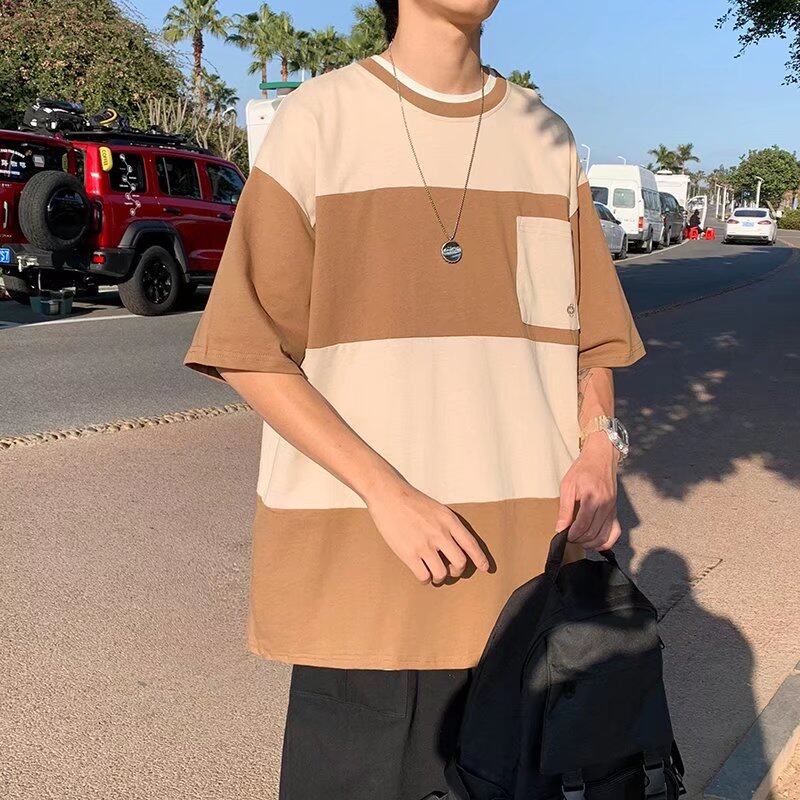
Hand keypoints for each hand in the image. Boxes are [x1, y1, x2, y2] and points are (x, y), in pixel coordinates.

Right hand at [365, 478, 489, 583]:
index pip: (471, 544)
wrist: (388, 496)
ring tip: (434, 574)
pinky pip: (424, 576)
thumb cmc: (412, 501)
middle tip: (450, 570)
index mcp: (449, 521)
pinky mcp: (409, 554)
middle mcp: (440, 534)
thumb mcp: (437, 508)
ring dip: (440, 577)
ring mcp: (424, 545)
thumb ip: (448, 525)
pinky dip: (425, 579)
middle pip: (459, 563)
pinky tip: (422, 574)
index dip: (480, 558)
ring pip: (442, 574)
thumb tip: (456, 544)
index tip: (485, 568)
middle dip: (457, 571)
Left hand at [555, 433, 620, 550]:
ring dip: (591, 543)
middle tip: (569, 538)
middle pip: (593, 533)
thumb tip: (560, 528)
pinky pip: (615, 532)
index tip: (564, 536)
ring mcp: (613, 509)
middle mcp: (605, 505)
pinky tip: (595, 542)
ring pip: (604, 536)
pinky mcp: (615, 510)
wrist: (601, 458)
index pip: (583, 525)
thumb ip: (564, 509)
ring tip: (579, 540)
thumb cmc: (583, 470)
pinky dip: (606, 541)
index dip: (572, 535)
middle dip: (579, 540)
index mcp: (592, 497)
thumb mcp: (568, 486)